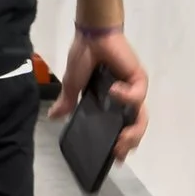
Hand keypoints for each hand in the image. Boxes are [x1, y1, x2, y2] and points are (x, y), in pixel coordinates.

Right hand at [52, 25, 149, 158]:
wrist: (91, 35)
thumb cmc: (83, 57)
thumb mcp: (72, 84)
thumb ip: (67, 101)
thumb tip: (53, 117)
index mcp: (112, 102)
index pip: (121, 127)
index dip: (121, 144)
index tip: (115, 159)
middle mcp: (126, 98)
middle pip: (135, 126)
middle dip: (129, 142)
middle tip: (118, 152)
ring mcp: (134, 89)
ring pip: (141, 117)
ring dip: (133, 131)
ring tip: (121, 138)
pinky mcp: (138, 78)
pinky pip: (137, 95)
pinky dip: (125, 96)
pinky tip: (113, 91)